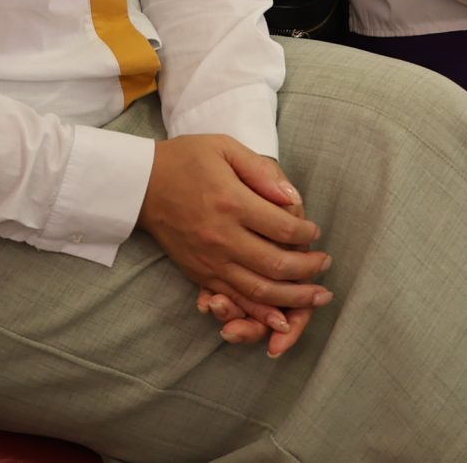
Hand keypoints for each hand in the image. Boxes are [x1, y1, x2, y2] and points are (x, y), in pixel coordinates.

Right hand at [138, 135, 330, 329]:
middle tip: (325, 264)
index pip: (283, 228)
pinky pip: (235, 299)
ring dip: (294, 298)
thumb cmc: (186, 160)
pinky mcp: (201, 274)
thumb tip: (294, 200)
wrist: (141, 184)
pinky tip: (282, 319)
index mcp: (231, 203)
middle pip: (276, 265)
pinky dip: (261, 313)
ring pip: (260, 290)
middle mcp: (222, 237)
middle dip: (309, 269)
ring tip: (317, 296)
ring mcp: (210, 260)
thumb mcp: (225, 148)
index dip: (306, 233)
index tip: (315, 231)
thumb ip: (262, 171)